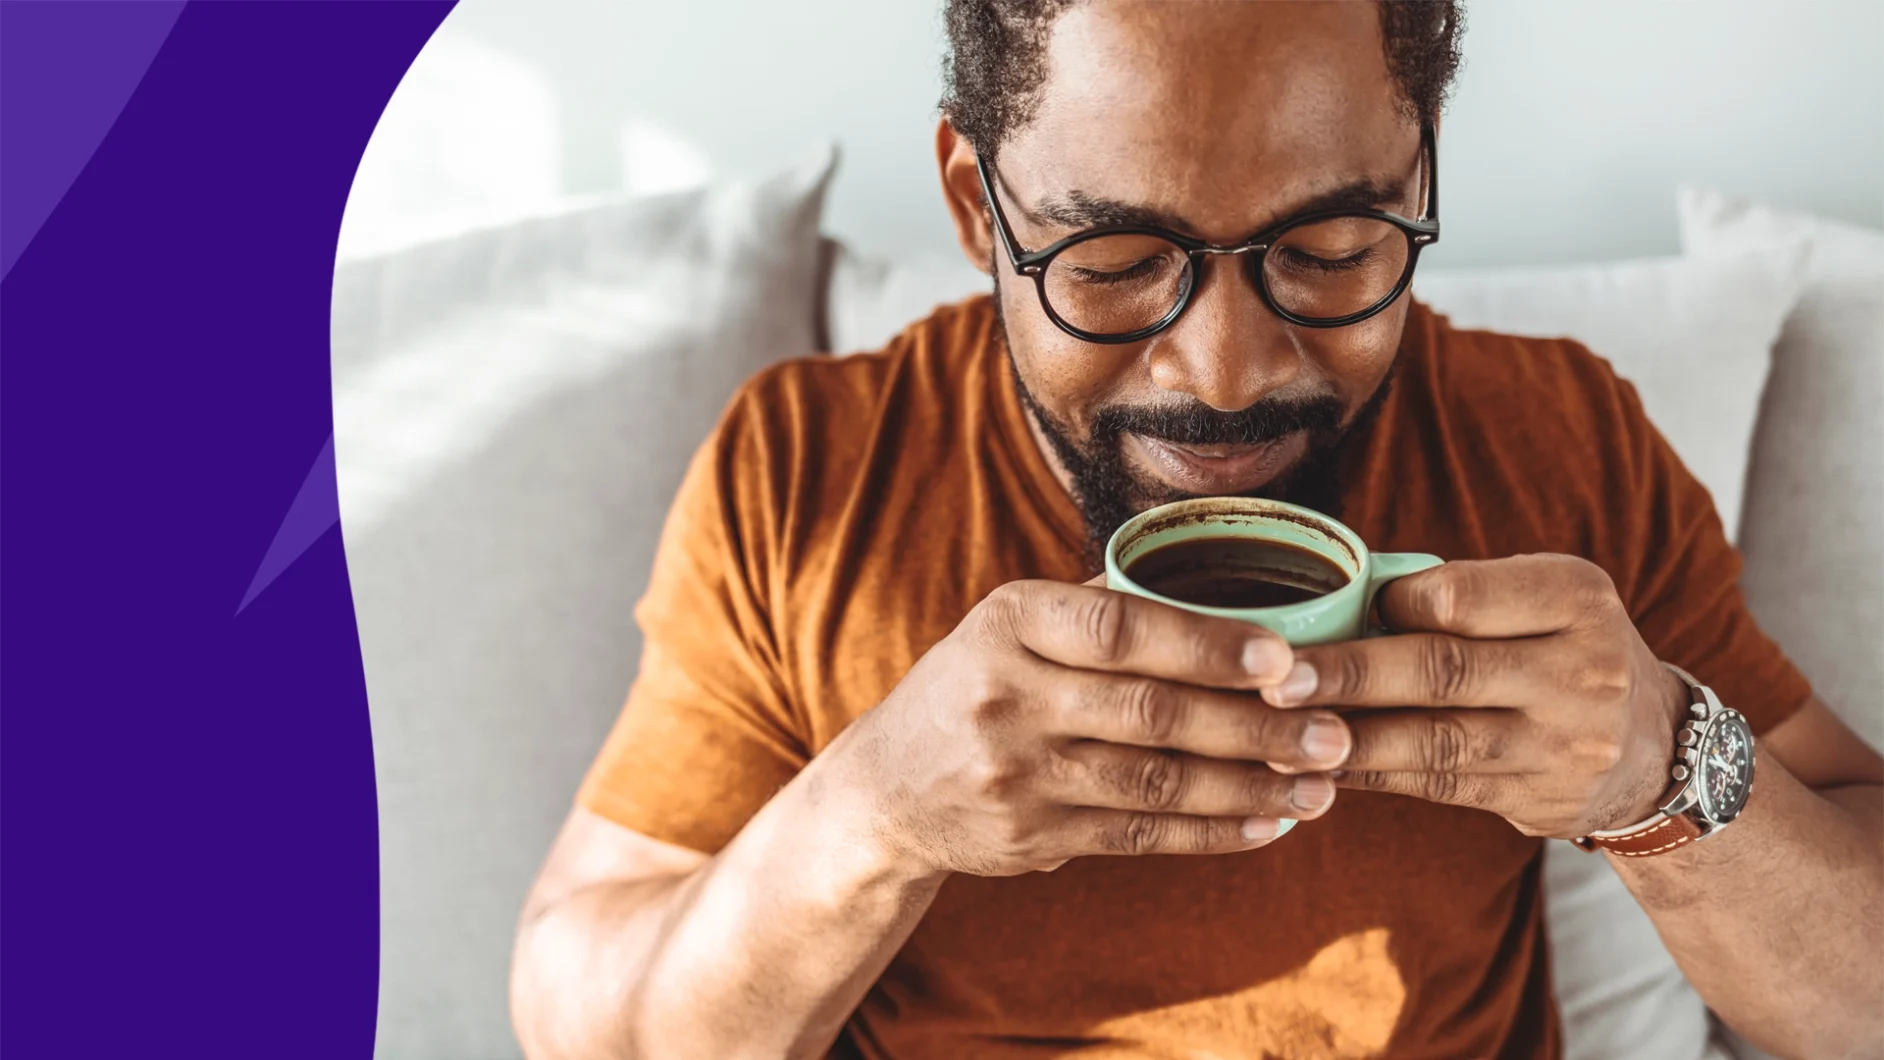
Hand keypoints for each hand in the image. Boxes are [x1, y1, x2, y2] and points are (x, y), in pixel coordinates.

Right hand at [820, 580, 1353, 877]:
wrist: (885, 790)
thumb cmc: (976, 685)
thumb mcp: (1009, 625)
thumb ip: (1098, 602)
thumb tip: (1221, 565)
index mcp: (1009, 621)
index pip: (1118, 627)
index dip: (1206, 643)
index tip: (1285, 656)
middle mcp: (1007, 695)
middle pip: (1151, 712)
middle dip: (1255, 726)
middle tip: (1335, 732)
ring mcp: (1017, 773)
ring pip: (1156, 782)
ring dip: (1250, 786)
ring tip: (1322, 784)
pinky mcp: (1032, 837)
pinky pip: (1140, 833)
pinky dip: (1211, 831)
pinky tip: (1268, 823)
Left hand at [1259, 555, 1686, 838]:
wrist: (1655, 751)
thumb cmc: (1564, 649)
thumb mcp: (1543, 599)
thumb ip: (1462, 595)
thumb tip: (1340, 599)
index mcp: (1574, 598)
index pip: (1463, 598)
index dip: (1392, 606)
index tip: (1337, 610)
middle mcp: (1579, 670)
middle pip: (1442, 671)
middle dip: (1348, 675)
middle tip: (1274, 678)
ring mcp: (1562, 743)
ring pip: (1434, 740)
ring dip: (1348, 737)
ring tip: (1278, 731)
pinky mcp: (1536, 798)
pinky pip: (1437, 785)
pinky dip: (1372, 773)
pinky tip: (1321, 765)